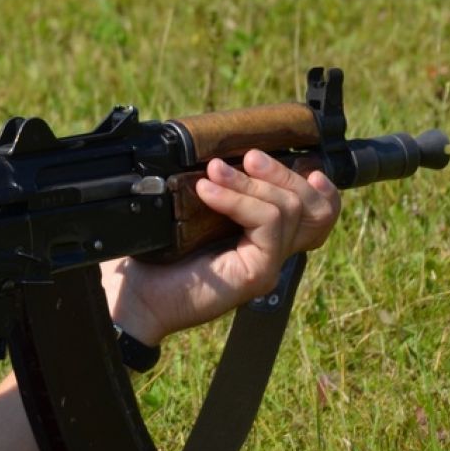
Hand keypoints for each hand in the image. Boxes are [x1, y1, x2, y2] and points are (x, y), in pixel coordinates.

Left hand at [104, 149, 341, 344]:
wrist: (133, 297)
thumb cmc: (152, 257)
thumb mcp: (188, 215)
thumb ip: (216, 190)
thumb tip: (220, 153)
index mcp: (261, 237)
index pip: (315, 212)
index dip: (314, 185)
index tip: (291, 156)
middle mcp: (270, 252)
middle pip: (313, 207)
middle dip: (281, 171)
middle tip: (246, 157)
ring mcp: (268, 264)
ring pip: (289, 209)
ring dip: (250, 182)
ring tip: (214, 172)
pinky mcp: (257, 273)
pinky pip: (267, 224)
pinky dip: (238, 200)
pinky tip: (207, 192)